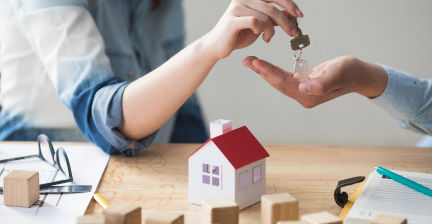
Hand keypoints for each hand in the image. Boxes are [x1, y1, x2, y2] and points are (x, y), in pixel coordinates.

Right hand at [206, 0, 302, 59]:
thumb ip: (273, 17)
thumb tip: (290, 12)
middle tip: (293, 33)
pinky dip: (261, 31)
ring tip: (268, 38)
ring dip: (271, 31)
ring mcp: (236, 8)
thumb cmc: (238, 34)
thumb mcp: (260, 24)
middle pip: (272, 8)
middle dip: (286, 22)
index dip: (289, 4)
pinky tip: (260, 36)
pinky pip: (254, 22)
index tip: (300, 15)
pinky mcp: (232, 21)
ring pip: (265, 17)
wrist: (218, 46)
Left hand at [242, 55, 387, 107]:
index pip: (284, 84)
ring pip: (279, 80)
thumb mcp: (338, 74)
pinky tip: (264, 65)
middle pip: (278, 83)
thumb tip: (304, 88)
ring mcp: (302, 92)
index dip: (269, 73)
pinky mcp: (303, 85)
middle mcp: (303, 96)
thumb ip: (322, 83)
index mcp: (309, 96)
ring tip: (251, 61)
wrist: (358, 74)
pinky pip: (284, 77)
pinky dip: (273, 70)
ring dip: (264, 71)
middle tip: (247, 60)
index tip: (256, 63)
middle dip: (262, 71)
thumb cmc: (350, 72)